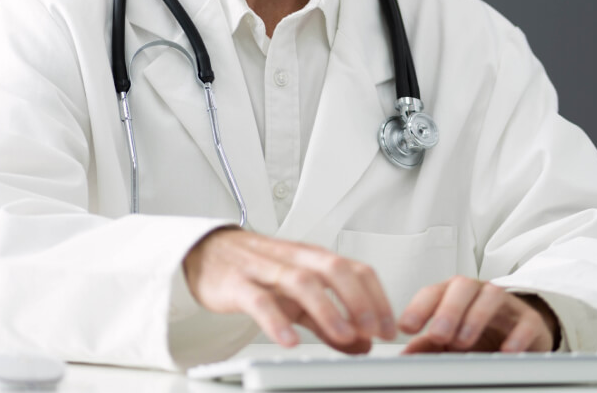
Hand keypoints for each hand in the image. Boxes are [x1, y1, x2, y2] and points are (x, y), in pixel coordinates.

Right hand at [182, 227, 398, 353]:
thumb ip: (327, 322)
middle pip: (334, 268)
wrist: (206, 252)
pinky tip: (289, 340)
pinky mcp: (237, 284)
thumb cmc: (256, 270)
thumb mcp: (296, 297)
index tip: (389, 328)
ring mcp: (264, 269)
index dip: (377, 298)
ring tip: (342, 335)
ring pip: (301, 281)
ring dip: (327, 309)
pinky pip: (258, 300)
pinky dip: (276, 321)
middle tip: (374, 330)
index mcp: (313, 258)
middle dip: (359, 299)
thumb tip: (362, 344)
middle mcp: (293, 259)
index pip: (355, 269)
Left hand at [397, 276, 558, 352]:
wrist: (520, 333)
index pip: (434, 291)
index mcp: (453, 294)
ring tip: (463, 342)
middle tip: (438, 335)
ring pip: (492, 296)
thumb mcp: (450, 340)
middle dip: (448, 309)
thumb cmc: (480, 332)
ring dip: (476, 317)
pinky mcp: (530, 320)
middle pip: (462, 286)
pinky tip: (505, 350)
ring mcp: (506, 304)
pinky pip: (526, 321)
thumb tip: (405, 355)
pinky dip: (516, 336)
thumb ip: (427, 346)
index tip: (407, 327)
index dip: (419, 307)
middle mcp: (478, 293)